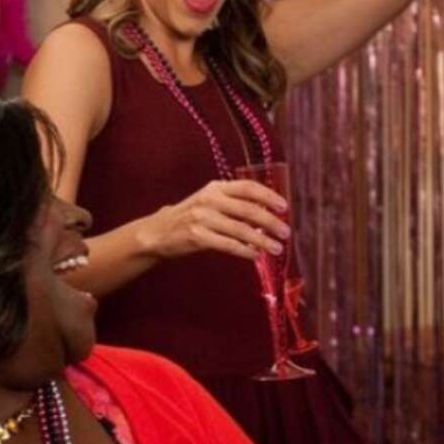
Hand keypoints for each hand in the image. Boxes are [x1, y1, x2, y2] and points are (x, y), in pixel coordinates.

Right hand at [145, 179, 290, 260]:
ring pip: (241, 230)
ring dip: (262, 240)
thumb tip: (266, 213)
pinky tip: (255, 255)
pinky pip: (228, 245)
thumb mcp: (209, 202)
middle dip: (271, 221)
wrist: (158, 231)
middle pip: (248, 209)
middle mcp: (209, 200)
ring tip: (276, 248)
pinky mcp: (197, 237)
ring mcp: (202, 218)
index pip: (248, 187)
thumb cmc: (190, 216)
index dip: (269, 196)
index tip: (284, 207)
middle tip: (286, 232)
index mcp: (216, 188)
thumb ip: (233, 203)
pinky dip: (244, 251)